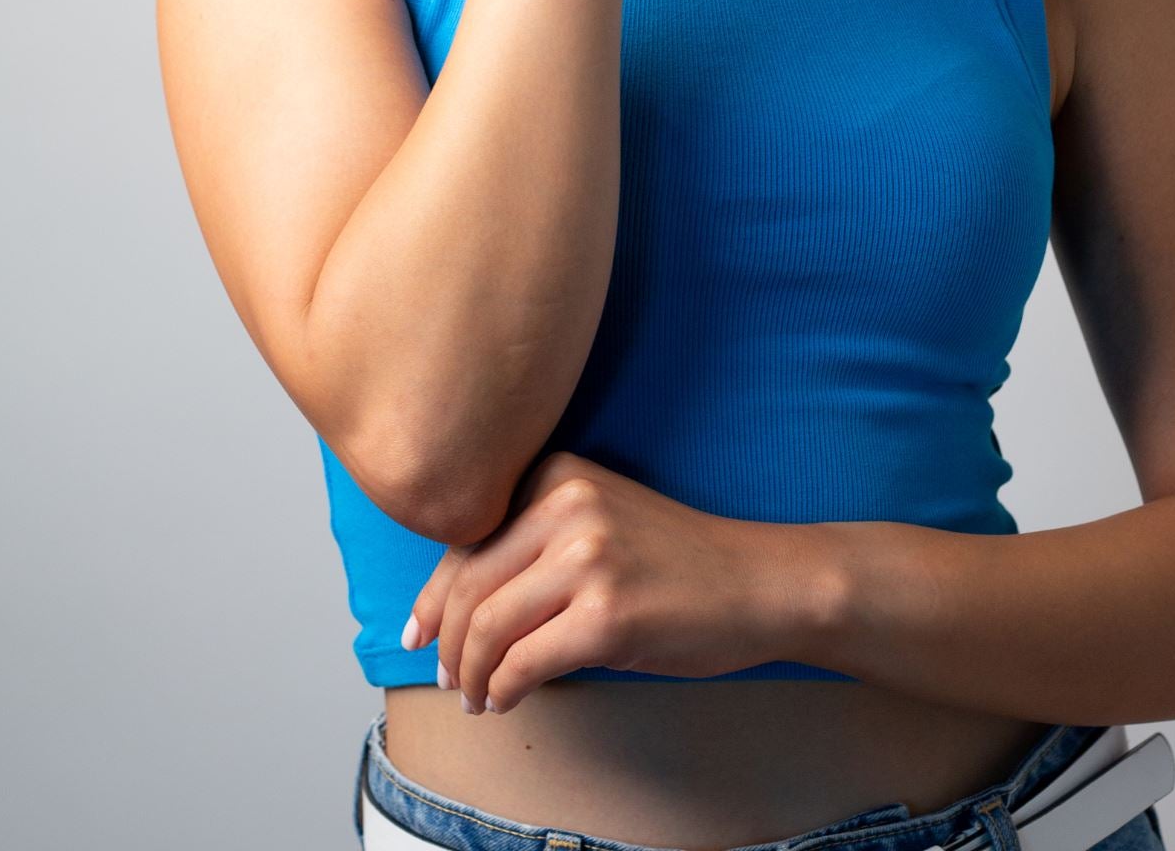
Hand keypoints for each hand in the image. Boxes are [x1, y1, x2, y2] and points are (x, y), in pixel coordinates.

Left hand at [400, 450, 806, 712]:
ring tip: (475, 698)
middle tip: (445, 680)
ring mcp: (589, 557)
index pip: (466, 538)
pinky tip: (507, 700)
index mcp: (558, 473)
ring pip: (488, 628)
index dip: (432, 597)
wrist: (757, 583)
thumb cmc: (675, 563)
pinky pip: (523, 664)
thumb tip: (448, 606)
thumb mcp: (597, 524)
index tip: (417, 634)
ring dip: (470, 676)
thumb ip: (531, 543)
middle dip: (446, 644)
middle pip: (468, 586)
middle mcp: (567, 505)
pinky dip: (503, 691)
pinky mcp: (608, 615)